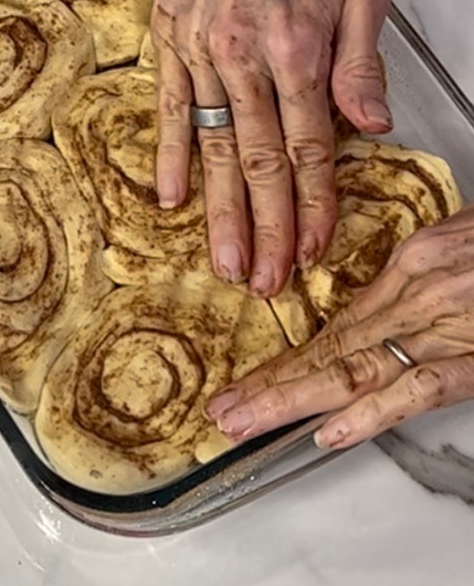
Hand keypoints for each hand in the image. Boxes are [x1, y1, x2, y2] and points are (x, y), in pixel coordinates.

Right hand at [152, 0, 390, 295]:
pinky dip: (170, 153)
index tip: (316, 251)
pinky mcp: (170, 31)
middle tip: (265, 284)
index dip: (315, 205)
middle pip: (257, 161)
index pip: (309, 147)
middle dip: (267, 229)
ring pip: (212, 145)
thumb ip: (360, 61)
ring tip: (223, 261)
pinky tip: (169, 196)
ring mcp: (200, 46)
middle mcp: (244, 55)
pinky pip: (169, 105)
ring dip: (218, 210)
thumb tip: (372, 126)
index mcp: (298, 46)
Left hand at [206, 204, 473, 448]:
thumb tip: (387, 311)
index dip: (288, 357)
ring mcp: (443, 321)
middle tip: (225, 410)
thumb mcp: (460, 246)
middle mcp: (416, 290)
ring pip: (353, 365)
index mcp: (413, 263)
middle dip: (272, 385)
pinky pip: (418, 386)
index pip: (335, 322)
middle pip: (330, 347)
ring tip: (245, 421)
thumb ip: (421, 279)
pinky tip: (331, 430)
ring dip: (293, 398)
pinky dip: (372, 411)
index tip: (249, 379)